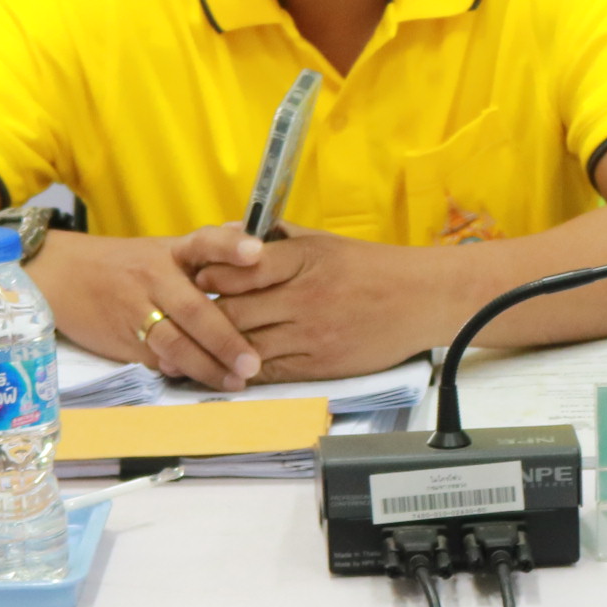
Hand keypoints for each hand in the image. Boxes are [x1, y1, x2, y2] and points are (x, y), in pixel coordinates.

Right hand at [32, 226, 267, 390]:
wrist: (60, 275)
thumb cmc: (126, 264)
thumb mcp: (164, 250)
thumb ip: (207, 254)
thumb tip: (258, 244)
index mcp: (172, 250)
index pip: (205, 241)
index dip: (231, 246)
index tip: (257, 252)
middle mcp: (154, 277)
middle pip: (194, 309)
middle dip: (226, 339)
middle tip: (253, 363)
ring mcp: (136, 310)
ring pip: (174, 342)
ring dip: (206, 366)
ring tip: (235, 381)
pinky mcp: (122, 339)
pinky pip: (155, 359)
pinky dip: (178, 371)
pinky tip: (201, 381)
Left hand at [194, 226, 456, 380]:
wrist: (419, 300)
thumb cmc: (370, 268)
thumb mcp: (323, 241)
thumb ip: (276, 237)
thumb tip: (231, 234)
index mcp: (304, 259)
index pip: (239, 269)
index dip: (210, 275)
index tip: (198, 276)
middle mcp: (304, 297)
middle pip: (233, 312)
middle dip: (204, 316)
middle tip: (187, 316)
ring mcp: (311, 335)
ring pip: (244, 347)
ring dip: (218, 349)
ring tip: (197, 345)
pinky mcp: (318, 365)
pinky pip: (267, 372)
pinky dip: (243, 370)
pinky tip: (229, 365)